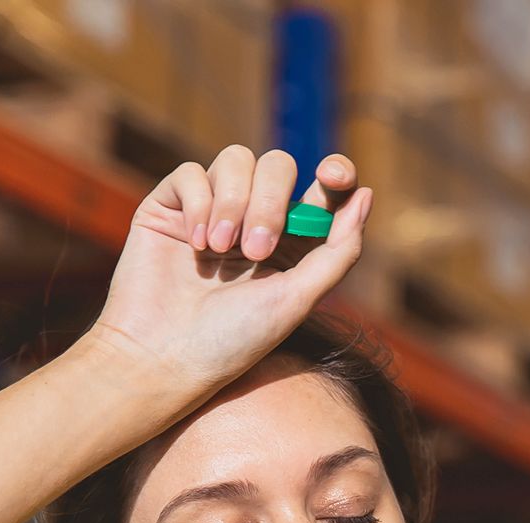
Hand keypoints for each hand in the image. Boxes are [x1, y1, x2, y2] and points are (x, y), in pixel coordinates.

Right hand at [86, 146, 373, 394]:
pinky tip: (194, 245)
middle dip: (272, 202)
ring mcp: (211, 209)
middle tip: (256, 252)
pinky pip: (191, 172)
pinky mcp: (170, 206)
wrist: (163, 356)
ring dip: (234, 203)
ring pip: (236, 160)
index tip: (335, 177)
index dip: (336, 172)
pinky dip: (199, 203)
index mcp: (293, 242)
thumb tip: (366, 196)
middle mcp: (254, 220)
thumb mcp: (299, 298)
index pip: (323, 189)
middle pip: (278, 166)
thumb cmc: (234, 339)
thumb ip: (338, 250)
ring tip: (220, 250)